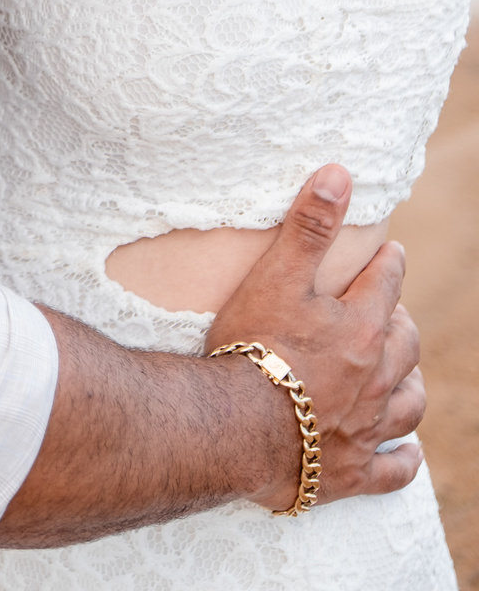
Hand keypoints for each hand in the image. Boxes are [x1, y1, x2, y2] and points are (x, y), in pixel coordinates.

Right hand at [206, 164, 424, 511]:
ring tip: (407, 375)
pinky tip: (409, 454)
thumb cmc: (252, 346)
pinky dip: (404, 460)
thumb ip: (309, 225)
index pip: (386, 284)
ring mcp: (367, 427)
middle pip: (404, 344)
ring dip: (410, 385)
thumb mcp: (277, 275)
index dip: (389, 265)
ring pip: (408, 404)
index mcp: (360, 327)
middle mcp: (374, 377)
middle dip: (402, 323)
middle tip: (393, 313)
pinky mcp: (353, 471)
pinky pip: (393, 469)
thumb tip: (339, 173)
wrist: (234, 427)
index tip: (392, 254)